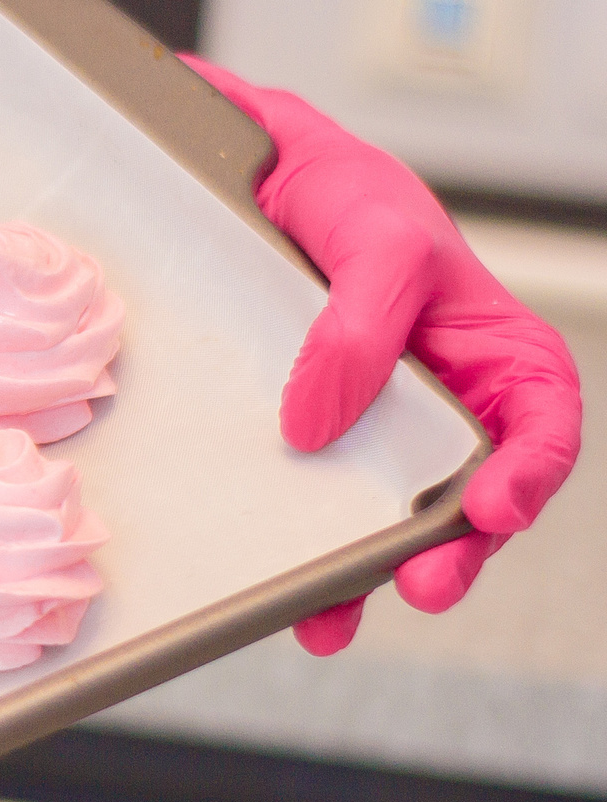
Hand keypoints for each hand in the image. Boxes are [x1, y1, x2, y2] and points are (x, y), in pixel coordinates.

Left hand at [182, 57, 582, 653]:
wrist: (259, 181)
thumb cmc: (347, 197)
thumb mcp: (376, 241)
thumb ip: (363, 325)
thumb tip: (316, 425)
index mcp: (496, 356)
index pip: (542, 426)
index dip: (529, 475)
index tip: (493, 507)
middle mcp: (449, 409)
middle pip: (474, 501)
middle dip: (454, 553)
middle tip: (422, 587)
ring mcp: (381, 435)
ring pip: (396, 522)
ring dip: (372, 578)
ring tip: (334, 621)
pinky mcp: (314, 444)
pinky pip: (322, 509)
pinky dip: (311, 559)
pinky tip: (292, 599)